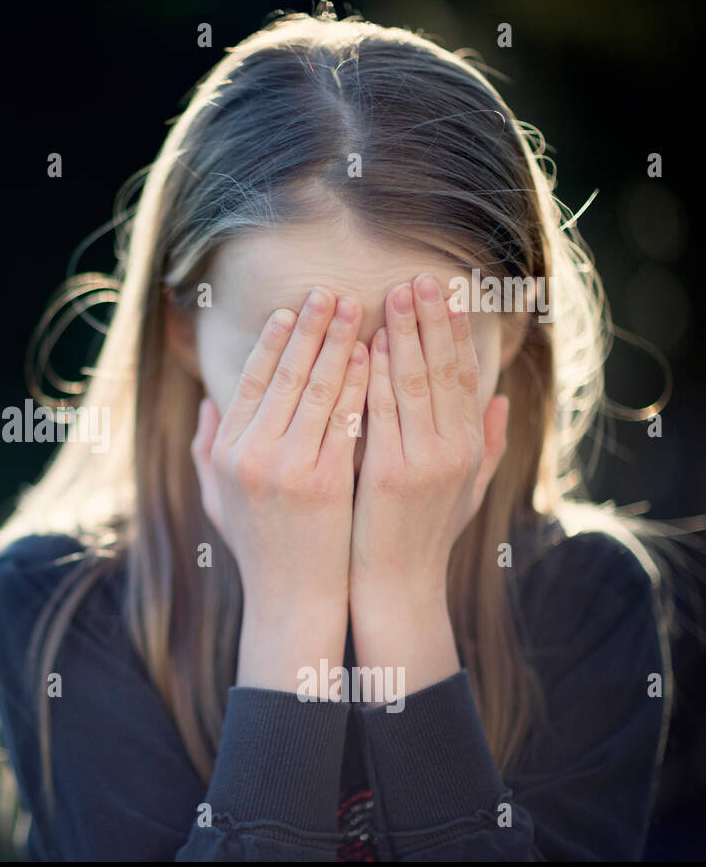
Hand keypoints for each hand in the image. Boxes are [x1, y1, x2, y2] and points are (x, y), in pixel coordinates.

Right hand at [192, 287, 369, 693]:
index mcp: (225, 452)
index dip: (273, 342)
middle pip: (283, 375)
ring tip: (357, 308)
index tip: (292, 310)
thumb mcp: (217, 499)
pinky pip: (344, 419)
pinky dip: (358, 382)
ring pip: (315, 389)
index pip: (250, 381)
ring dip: (338, 343)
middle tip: (330, 290)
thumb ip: (205, 449)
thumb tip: (205, 403)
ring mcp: (286, 467)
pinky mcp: (324, 481)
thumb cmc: (260, 549)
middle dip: (310, 328)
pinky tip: (372, 355)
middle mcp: (250, 454)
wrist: (293, 600)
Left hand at [349, 273, 509, 689]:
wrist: (397, 589)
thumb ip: (487, 443)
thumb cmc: (423, 537)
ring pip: (412, 384)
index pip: (464, 374)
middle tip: (417, 278)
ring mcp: (423, 461)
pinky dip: (374, 377)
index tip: (445, 291)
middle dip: (430, 320)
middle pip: (442, 370)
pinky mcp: (389, 475)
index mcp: (470, 446)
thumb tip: (501, 399)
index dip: (455, 331)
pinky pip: (380, 413)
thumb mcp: (467, 489)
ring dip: (402, 337)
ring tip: (391, 296)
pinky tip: (365, 347)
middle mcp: (454, 449)